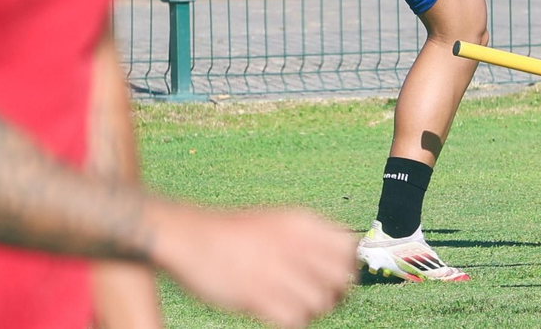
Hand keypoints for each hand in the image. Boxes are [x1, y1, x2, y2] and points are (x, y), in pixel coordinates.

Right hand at [149, 203, 357, 328]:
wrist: (191, 237)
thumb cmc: (236, 234)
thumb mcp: (280, 221)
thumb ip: (311, 237)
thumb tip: (344, 258)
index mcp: (302, 223)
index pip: (350, 250)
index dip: (347, 268)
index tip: (334, 277)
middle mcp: (295, 244)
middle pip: (342, 279)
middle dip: (335, 293)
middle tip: (315, 296)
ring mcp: (277, 269)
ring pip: (322, 303)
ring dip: (311, 310)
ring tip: (292, 304)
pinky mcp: (257, 295)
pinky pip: (296, 319)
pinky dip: (292, 320)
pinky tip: (276, 312)